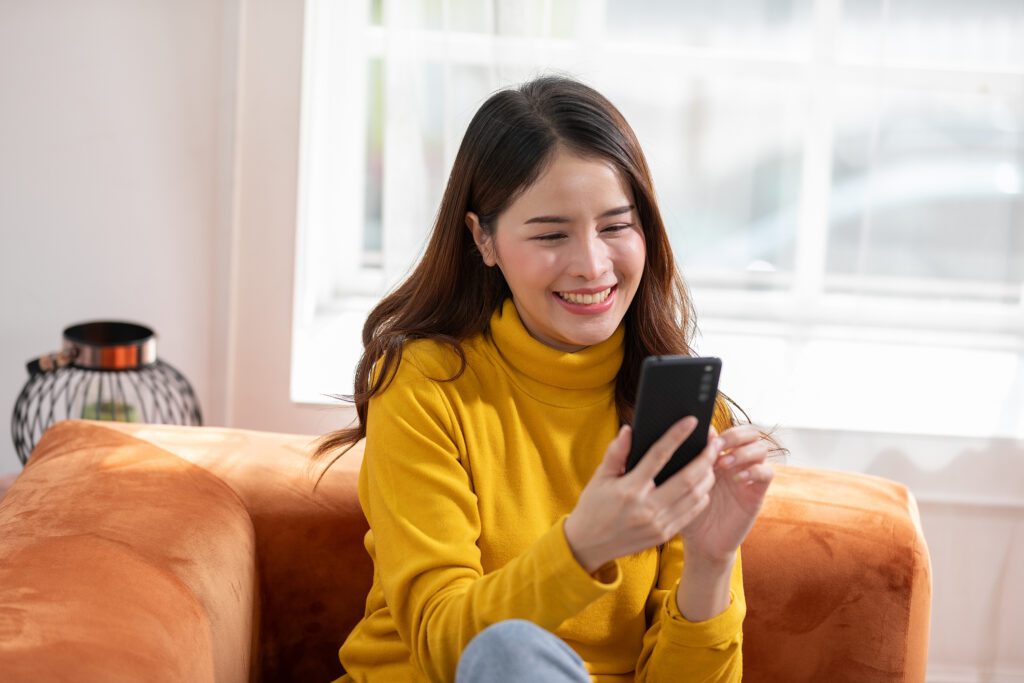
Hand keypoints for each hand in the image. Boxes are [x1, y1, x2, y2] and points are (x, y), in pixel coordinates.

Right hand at [564, 417, 723, 572]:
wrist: (589, 544)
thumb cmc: (593, 506)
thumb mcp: (600, 477)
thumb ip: (616, 453)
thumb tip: (629, 430)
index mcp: (629, 489)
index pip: (658, 455)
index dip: (676, 436)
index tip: (691, 422)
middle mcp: (647, 508)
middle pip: (688, 478)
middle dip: (706, 457)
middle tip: (715, 442)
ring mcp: (658, 523)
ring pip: (695, 496)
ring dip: (708, 476)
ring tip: (712, 461)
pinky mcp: (665, 535)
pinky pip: (691, 513)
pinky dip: (702, 496)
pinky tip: (703, 484)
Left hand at [679, 425, 773, 563]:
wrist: (701, 542)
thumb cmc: (687, 511)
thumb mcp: (683, 483)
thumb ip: (689, 460)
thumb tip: (690, 433)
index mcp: (718, 456)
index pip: (729, 429)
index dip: (720, 429)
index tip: (704, 436)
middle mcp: (736, 462)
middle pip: (750, 433)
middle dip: (736, 435)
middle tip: (719, 446)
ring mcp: (748, 476)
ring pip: (761, 448)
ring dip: (744, 452)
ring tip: (724, 464)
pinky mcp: (757, 493)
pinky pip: (767, 473)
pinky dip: (755, 471)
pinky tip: (738, 479)